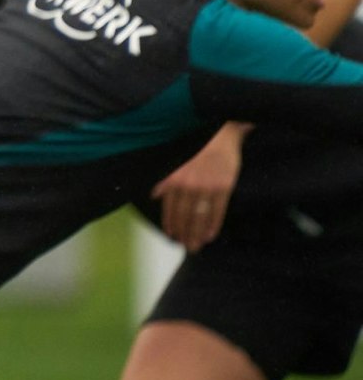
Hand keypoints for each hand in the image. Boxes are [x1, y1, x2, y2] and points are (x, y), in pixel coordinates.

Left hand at [151, 123, 246, 251]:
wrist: (220, 132)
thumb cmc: (196, 145)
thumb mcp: (174, 159)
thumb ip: (166, 179)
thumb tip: (155, 195)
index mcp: (175, 178)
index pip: (170, 208)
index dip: (171, 224)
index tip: (172, 236)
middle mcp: (188, 184)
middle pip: (185, 216)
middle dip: (185, 234)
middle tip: (187, 247)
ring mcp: (206, 186)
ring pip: (200, 216)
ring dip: (197, 233)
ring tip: (196, 245)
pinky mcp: (224, 186)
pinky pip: (218, 210)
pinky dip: (213, 224)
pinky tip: (210, 235)